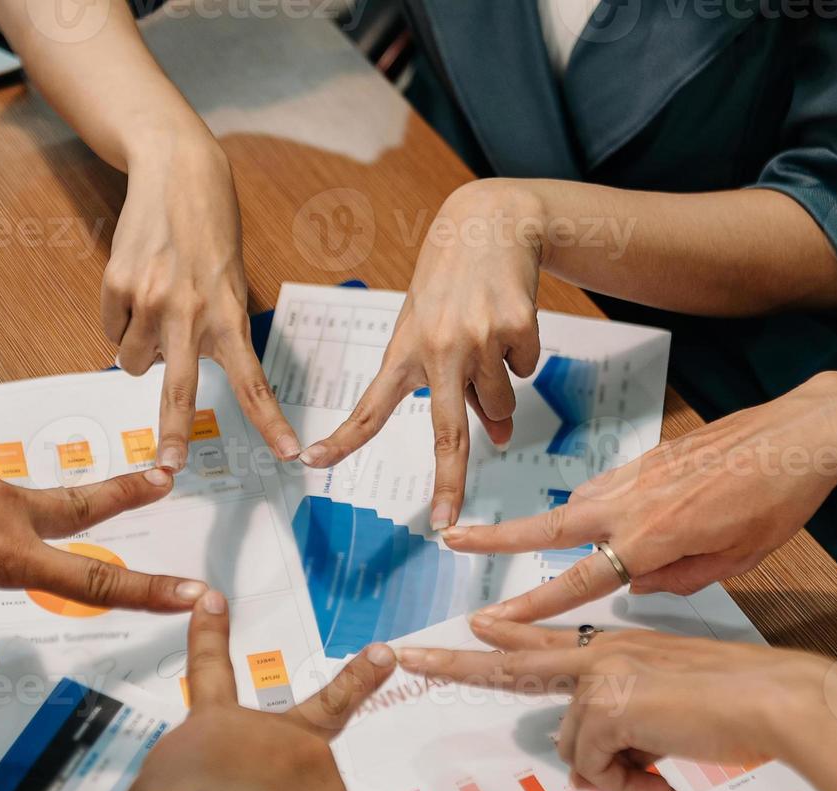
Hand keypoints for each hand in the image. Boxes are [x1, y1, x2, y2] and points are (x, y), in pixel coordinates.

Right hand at [102, 137, 300, 470]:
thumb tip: (176, 373)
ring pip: (133, 362)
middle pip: (180, 390)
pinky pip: (111, 330)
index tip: (286, 453)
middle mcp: (191, 312)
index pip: (253, 380)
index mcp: (229, 315)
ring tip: (156, 308)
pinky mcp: (117, 285)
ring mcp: (150, 300)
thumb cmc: (210, 234)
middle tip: (169, 466)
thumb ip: (216, 330)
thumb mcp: (232, 283)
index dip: (269, 421)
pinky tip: (137, 286)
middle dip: (174, 433)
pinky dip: (121, 320)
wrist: (176, 173)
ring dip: (141, 351)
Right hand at [124, 591, 397, 790]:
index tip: (214, 602)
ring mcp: (309, 763)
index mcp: (216, 724)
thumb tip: (229, 783)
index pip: (209, 669)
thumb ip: (208, 768)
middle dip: (359, 678)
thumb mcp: (169, 779)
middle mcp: (271, 733)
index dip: (210, 635)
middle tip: (384, 657)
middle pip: (328, 705)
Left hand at [301, 179, 546, 529]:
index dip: (342, 439)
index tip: (312, 463)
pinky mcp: (517, 327)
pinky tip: (508, 319)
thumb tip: (500, 436)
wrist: (491, 222)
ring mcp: (480, 338)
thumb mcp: (436, 332)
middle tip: (445, 521)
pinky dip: (520, 356)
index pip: (369, 407)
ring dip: (499, 391)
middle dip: (449, 483)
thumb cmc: (452, 285)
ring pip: (500, 404)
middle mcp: (438, 348)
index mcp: (405, 351)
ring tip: (487, 340)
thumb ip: (457, 388)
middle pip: (448, 433)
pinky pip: (525, 370)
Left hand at [394, 619, 835, 790]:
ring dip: (616, 779)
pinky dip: (628, 787)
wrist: (773, 699)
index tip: (473, 627)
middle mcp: (601, 653)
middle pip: (513, 663)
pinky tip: (663, 784)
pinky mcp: (607, 705)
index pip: (546, 640)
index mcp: (616, 647)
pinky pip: (596, 766)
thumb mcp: (667, 718)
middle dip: (454, 664)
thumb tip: (588, 770)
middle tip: (408, 657)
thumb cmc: (736, 704)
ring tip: (661, 784)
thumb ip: (624, 737)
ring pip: (575, 748)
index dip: (506, 637)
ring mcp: (601, 675)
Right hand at [443, 374, 836, 619]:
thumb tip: (635, 584)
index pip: (576, 580)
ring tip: (519, 539)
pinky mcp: (647, 457)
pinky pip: (604, 488)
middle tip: (450, 537)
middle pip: (546, 525)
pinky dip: (590, 505)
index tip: (491, 619)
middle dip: (495, 537)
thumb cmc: (777, 501)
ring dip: (545, 524)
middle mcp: (631, 503)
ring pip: (575, 504)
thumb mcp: (735, 560)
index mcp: (651, 539)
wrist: (798, 434)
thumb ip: (678, 579)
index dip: (531, 606)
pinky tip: (601, 519)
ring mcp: (635, 474)